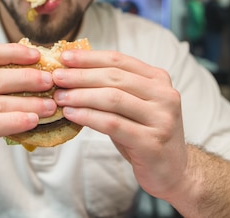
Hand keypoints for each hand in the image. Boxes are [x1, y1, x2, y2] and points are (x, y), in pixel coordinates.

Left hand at [52, 49, 186, 197]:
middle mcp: (164, 95)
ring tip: (60, 97)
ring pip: (112, 99)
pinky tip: (71, 115)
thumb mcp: (133, 105)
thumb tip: (72, 71)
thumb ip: (113, 88)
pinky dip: (88, 117)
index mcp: (158, 79)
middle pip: (114, 77)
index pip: (119, 60)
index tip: (64, 57)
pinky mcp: (152, 142)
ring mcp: (161, 119)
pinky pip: (113, 124)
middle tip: (56, 77)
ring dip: (81, 96)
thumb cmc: (144, 134)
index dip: (89, 57)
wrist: (173, 171)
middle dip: (80, 76)